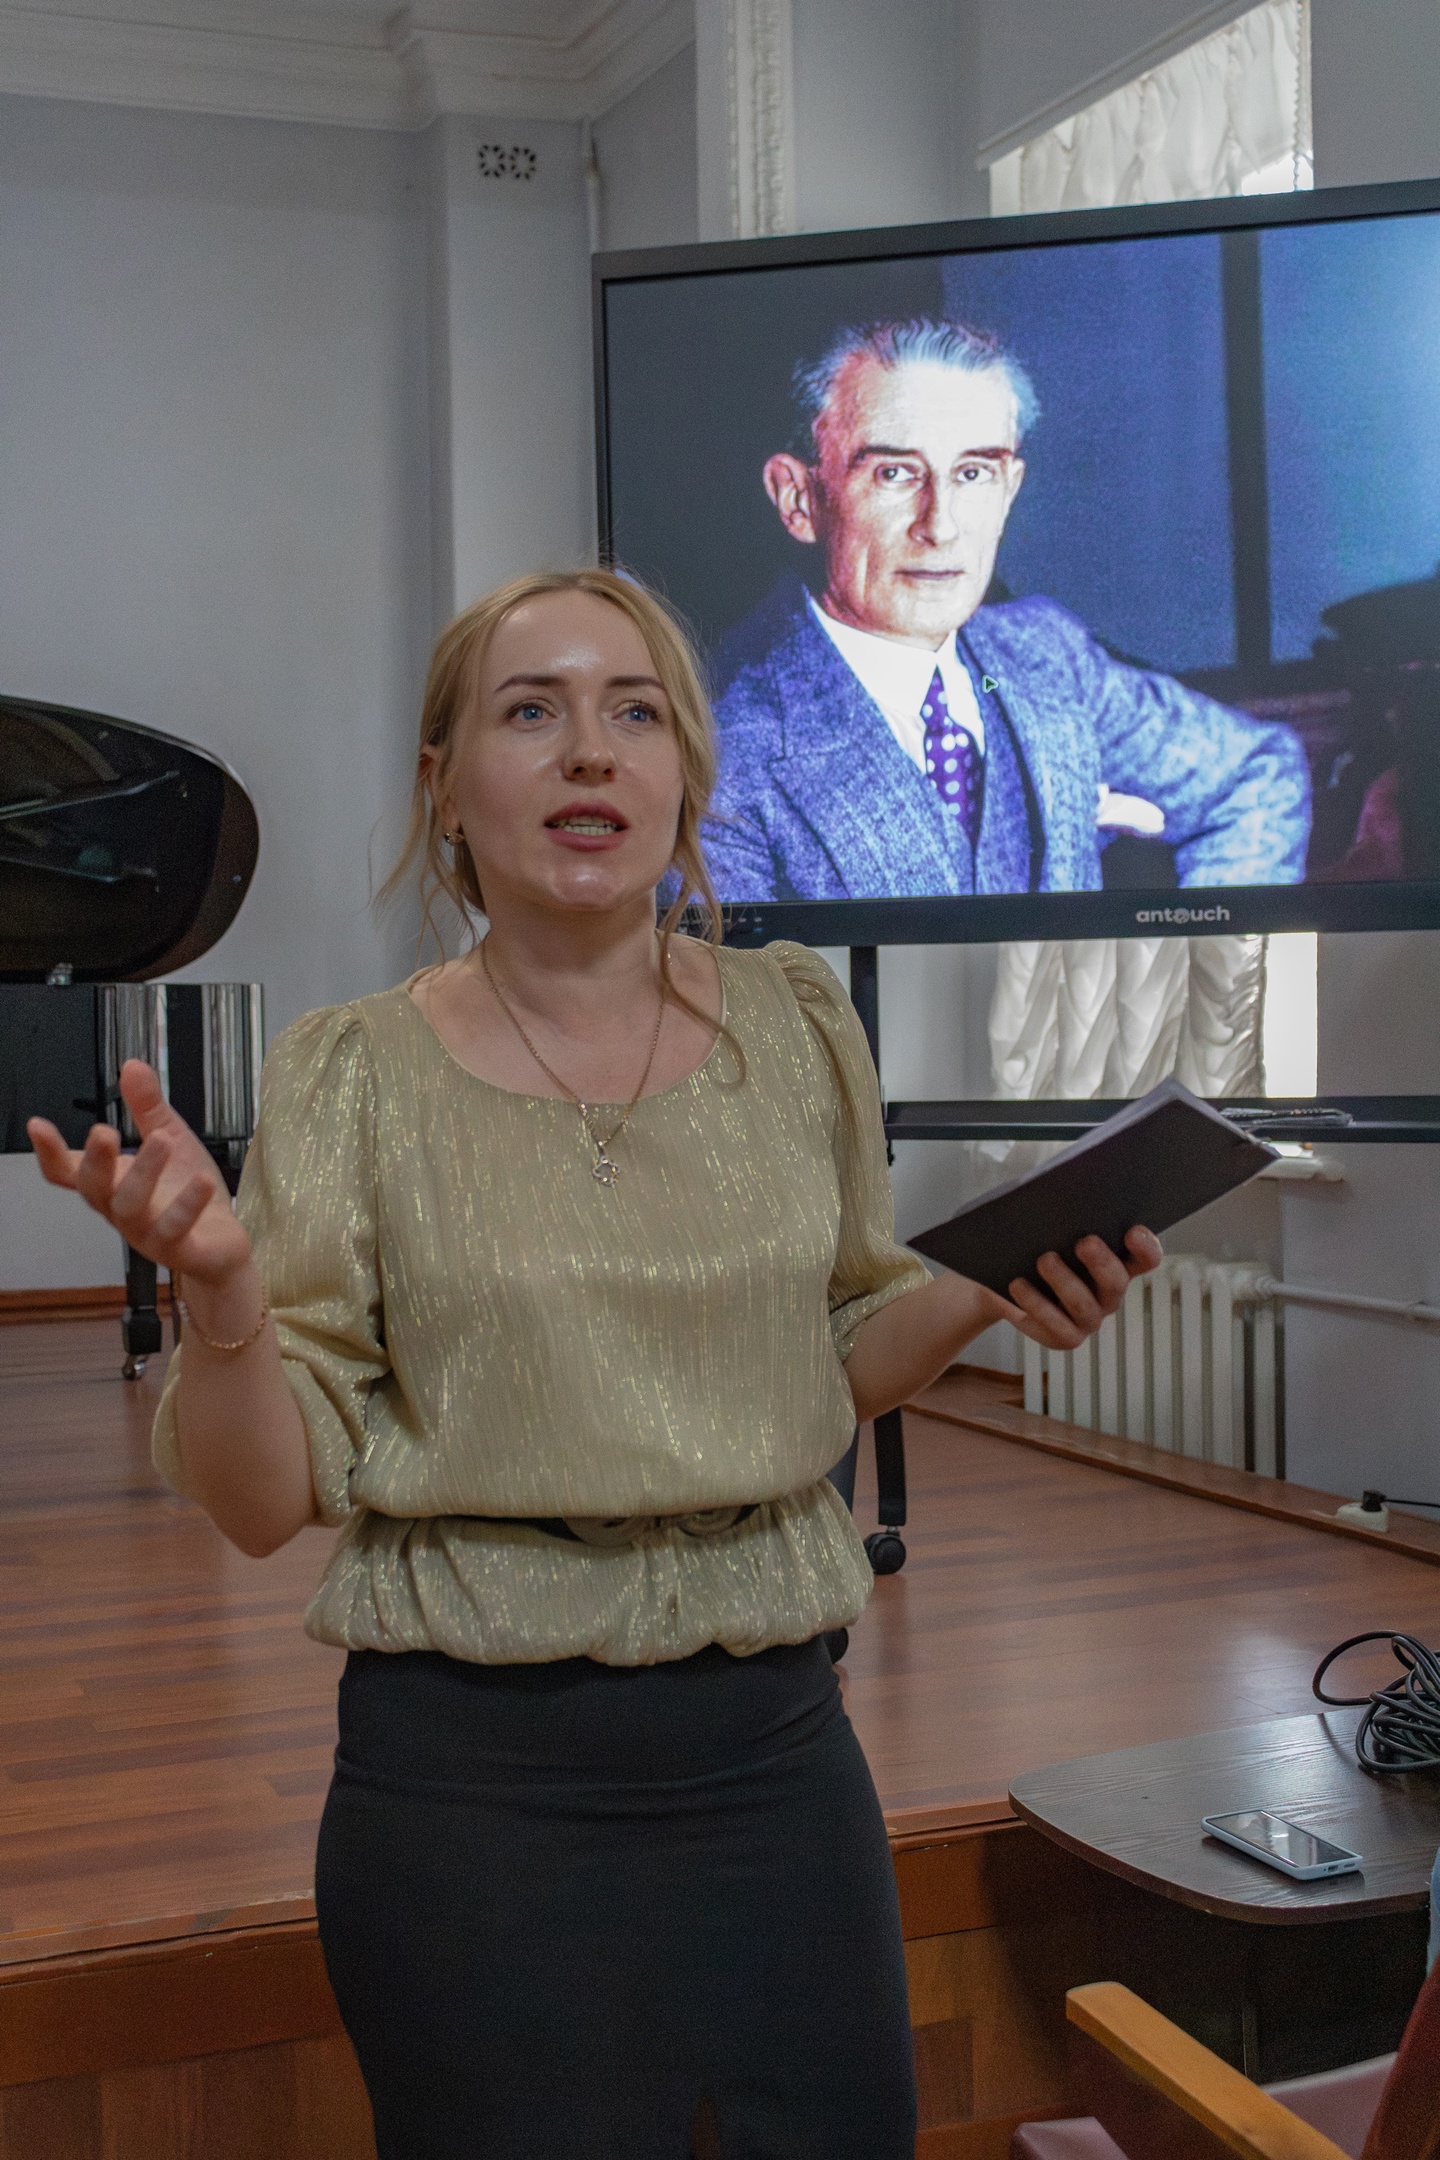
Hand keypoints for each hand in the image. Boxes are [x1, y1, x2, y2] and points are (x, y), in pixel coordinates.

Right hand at [27, 1060, 251, 1289]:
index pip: (67, 1172)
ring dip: (144, 1173)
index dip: (49, 1152)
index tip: (37, 1125)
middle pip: (94, 1189)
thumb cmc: (186, 1190)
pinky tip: (202, 1180)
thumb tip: (131, 1065)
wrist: (221, 1244)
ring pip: (131, 1207)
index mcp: (111, 1183)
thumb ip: (149, 1108)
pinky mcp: (178, 1249)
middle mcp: (120, 1210)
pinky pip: (176, 1229)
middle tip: (103, 1131)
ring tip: (162, 1140)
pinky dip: (188, 1204)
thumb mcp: (171, 1138)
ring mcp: (146, 1233)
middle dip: (96, 1160)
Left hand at [990, 1226, 1162, 1350]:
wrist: (1007, 1280)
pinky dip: (1037, 1305)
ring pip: (1084, 1306)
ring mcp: (1089, 1318)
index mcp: (1117, 1263)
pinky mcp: (1065, 1336)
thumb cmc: (1040, 1247)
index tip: (1132, 1231)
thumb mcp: (1054, 1229)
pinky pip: (1057, 1327)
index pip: (1146, 1257)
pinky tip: (1018, 1285)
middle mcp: (1108, 1293)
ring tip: (1044, 1260)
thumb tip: (1065, 1194)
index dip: (1145, 1246)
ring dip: (1064, 1282)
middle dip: (1102, 1262)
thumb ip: (1068, 1216)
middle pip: (1116, 1282)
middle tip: (1084, 1242)